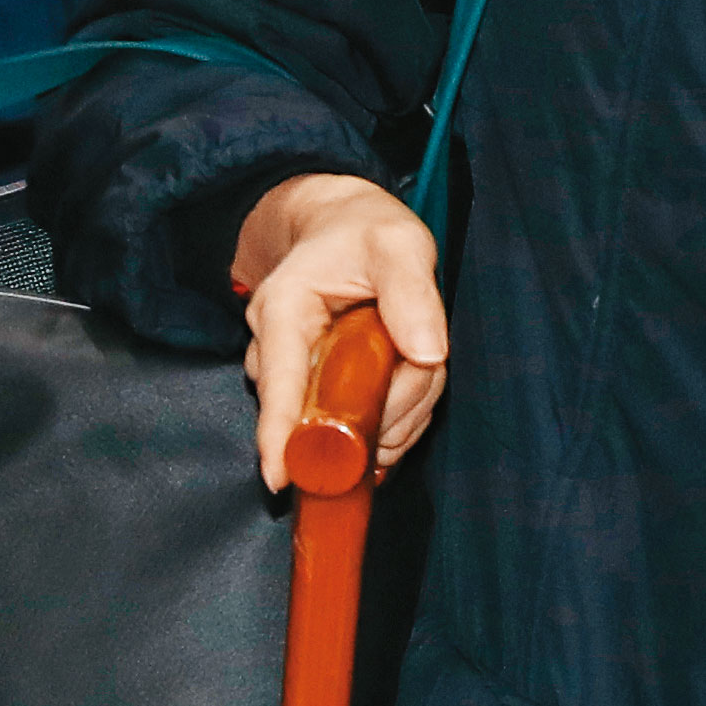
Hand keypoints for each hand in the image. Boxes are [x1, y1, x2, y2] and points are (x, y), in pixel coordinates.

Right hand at [229, 169, 446, 486]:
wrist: (344, 227)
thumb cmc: (366, 231)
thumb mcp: (398, 245)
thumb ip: (412, 294)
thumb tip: (427, 353)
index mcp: (284, 311)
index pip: (279, 383)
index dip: (278, 434)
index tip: (281, 478)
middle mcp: (278, 349)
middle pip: (323, 415)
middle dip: (380, 416)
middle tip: (422, 370)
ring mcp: (296, 375)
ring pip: (348, 424)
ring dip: (397, 412)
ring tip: (417, 360)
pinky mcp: (317, 391)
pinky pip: (358, 422)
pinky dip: (395, 414)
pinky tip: (408, 382)